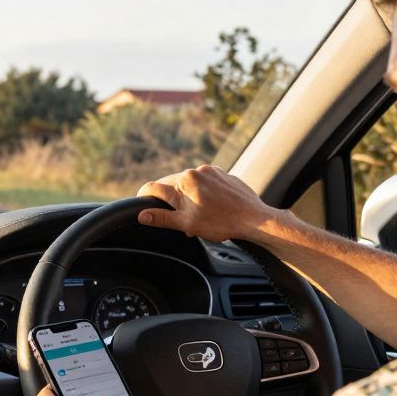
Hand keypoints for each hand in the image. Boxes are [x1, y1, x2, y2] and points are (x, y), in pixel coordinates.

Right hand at [136, 165, 282, 242]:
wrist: (254, 218)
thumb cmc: (222, 222)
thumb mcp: (187, 223)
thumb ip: (162, 218)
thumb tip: (142, 215)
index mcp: (184, 182)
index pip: (154, 187)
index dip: (145, 197)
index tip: (142, 204)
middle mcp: (195, 171)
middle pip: (171, 184)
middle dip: (171, 200)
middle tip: (178, 219)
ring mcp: (211, 171)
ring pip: (189, 183)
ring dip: (187, 197)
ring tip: (198, 215)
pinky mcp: (223, 174)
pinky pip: (205, 182)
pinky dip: (202, 193)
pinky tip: (211, 207)